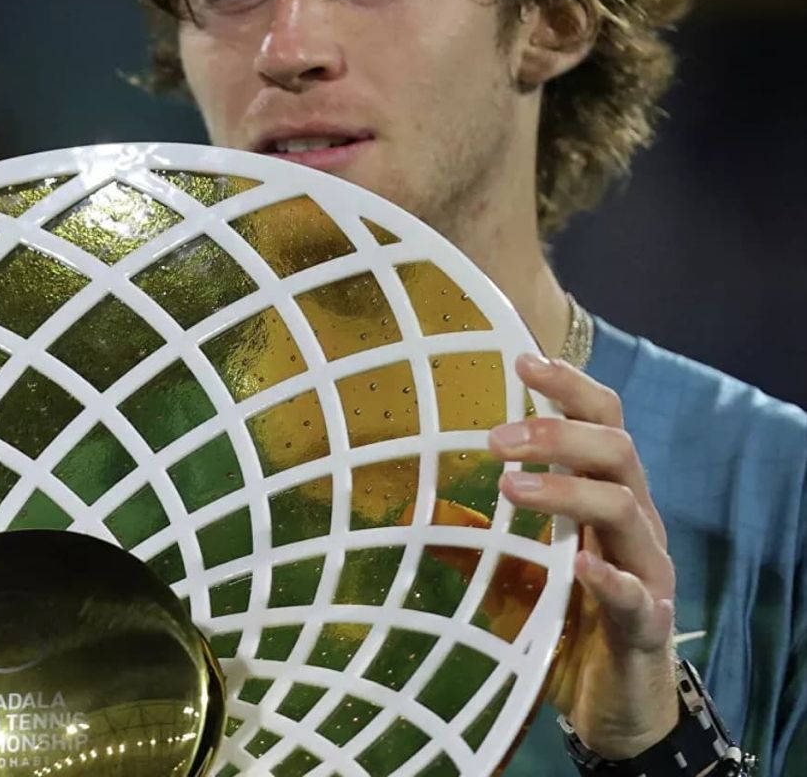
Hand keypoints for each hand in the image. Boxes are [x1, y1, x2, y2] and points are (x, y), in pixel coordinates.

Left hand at [487, 353, 677, 758]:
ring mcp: (648, 570)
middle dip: (558, 434)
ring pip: (625, 507)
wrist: (615, 704)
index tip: (522, 361)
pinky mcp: (650, 623)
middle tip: (497, 440)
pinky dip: (609, 574)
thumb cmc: (566, 621)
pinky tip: (579, 564)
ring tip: (511, 487)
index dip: (568, 386)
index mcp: (606, 494)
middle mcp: (634, 520)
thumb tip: (415, 507)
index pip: (600, 420)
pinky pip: (638, 592)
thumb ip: (481, 537)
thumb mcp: (515, 571)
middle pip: (617, 449)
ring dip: (568, 490)